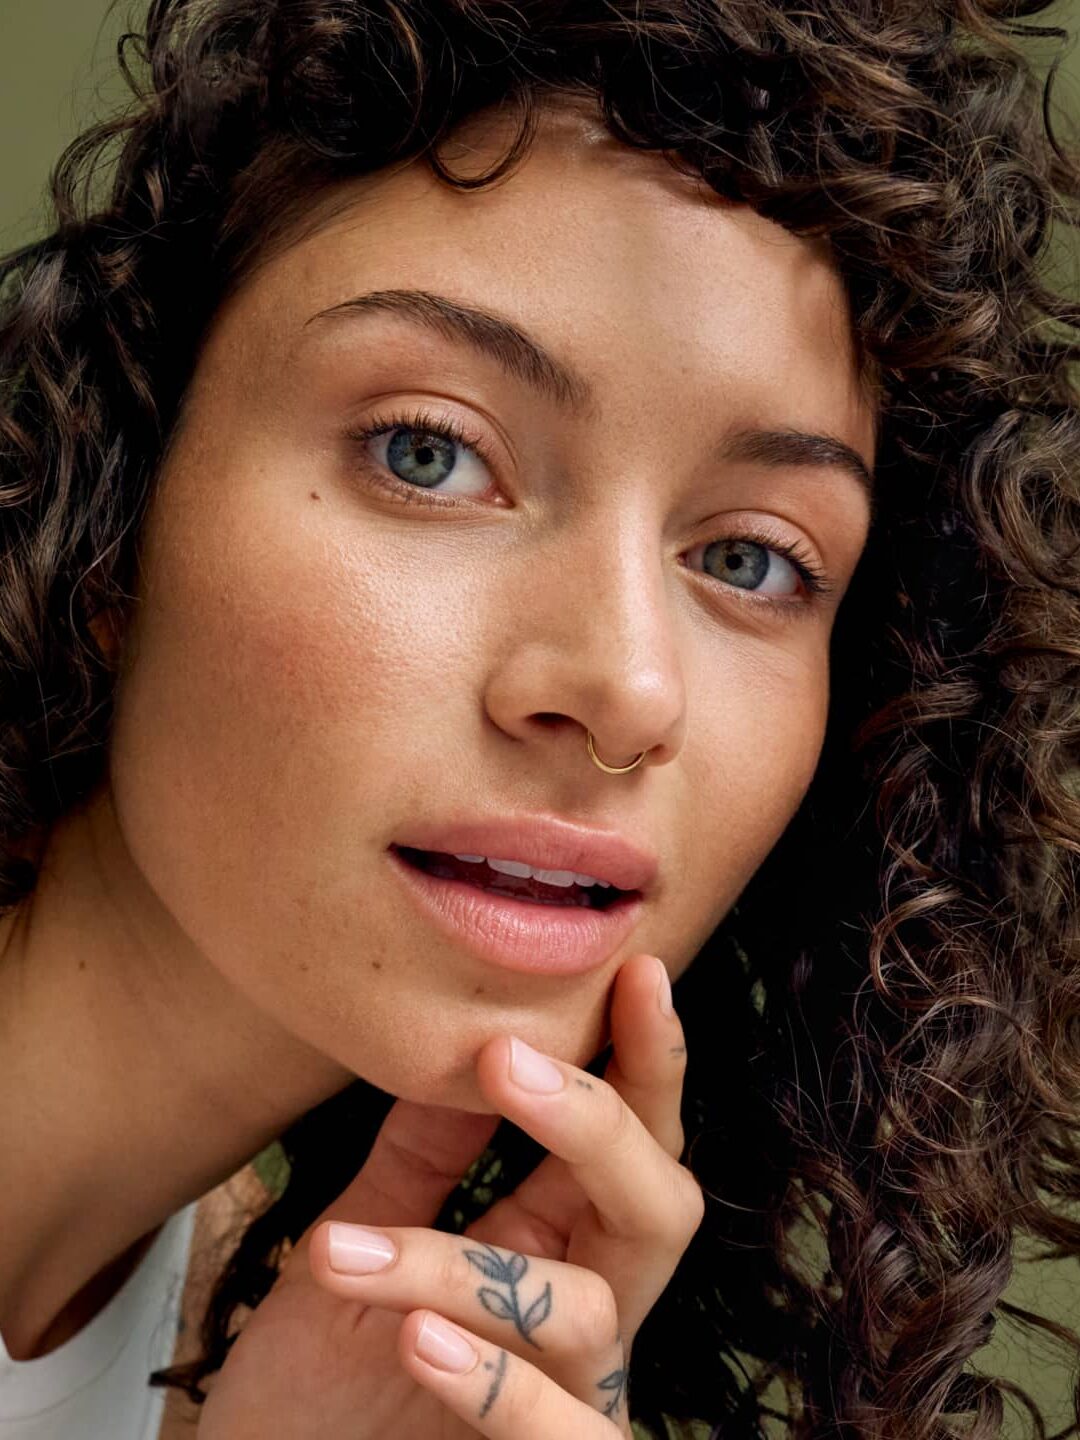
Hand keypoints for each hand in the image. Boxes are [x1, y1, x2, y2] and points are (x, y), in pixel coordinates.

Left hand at [195, 951, 702, 1437]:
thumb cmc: (317, 1387)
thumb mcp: (361, 1240)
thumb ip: (421, 1154)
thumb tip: (463, 1035)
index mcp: (555, 1244)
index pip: (630, 1139)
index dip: (646, 1060)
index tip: (635, 972)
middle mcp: (585, 1315)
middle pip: (658, 1209)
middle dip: (599, 1124)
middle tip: (507, 1057)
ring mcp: (573, 1402)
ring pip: (578, 1311)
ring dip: (456, 1269)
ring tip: (346, 1251)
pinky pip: (563, 1436)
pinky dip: (494, 1385)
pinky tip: (417, 1339)